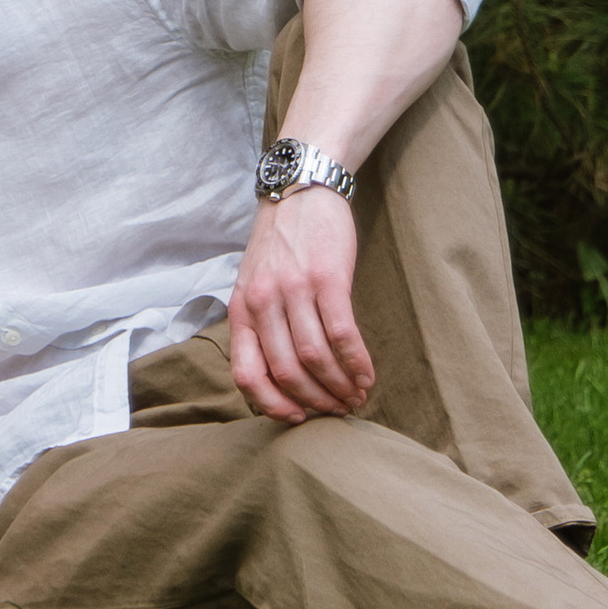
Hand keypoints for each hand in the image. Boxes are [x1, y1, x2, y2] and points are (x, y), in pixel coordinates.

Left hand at [229, 187, 371, 423]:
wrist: (300, 189)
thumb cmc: (279, 244)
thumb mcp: (253, 284)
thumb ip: (260, 326)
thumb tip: (282, 380)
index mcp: (241, 310)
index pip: (247, 375)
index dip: (274, 406)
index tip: (299, 418)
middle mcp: (263, 302)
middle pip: (288, 372)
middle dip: (316, 401)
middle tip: (338, 410)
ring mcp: (294, 290)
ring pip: (316, 358)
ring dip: (340, 386)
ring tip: (356, 396)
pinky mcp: (327, 279)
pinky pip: (342, 334)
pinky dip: (357, 363)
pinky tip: (367, 375)